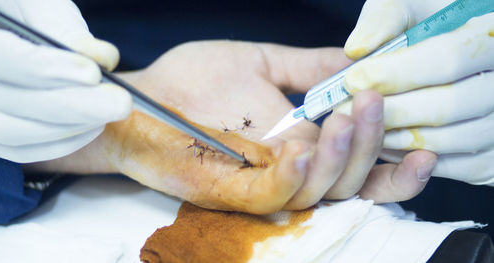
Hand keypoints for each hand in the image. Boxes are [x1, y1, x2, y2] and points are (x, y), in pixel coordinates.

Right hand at [0, 0, 130, 162]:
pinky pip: (17, 150)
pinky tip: (93, 126)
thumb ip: (63, 28)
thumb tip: (101, 58)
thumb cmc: (20, 9)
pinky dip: (59, 143)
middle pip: (4, 104)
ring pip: (9, 133)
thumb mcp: (37, 3)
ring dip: (68, 127)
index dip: (44, 69)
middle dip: (72, 107)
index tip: (92, 73)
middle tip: (121, 102)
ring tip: (111, 109)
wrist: (7, 29)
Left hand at [29, 41, 432, 211]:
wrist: (142, 96)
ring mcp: (259, 184)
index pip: (358, 168)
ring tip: (348, 115)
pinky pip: (272, 195)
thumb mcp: (262, 63)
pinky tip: (302, 148)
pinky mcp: (230, 191)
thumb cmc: (195, 81)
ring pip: (318, 192)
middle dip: (372, 148)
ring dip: (341, 157)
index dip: (394, 164)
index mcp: (302, 146)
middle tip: (375, 103)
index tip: (424, 144)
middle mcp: (288, 172)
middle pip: (349, 183)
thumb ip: (308, 67)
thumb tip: (355, 59)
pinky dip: (294, 176)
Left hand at [340, 0, 493, 185]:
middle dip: (389, 110)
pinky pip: (452, 168)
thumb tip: (356, 51)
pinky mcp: (492, 160)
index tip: (353, 79)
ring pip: (448, 141)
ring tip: (359, 126)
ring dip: (395, 137)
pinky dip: (411, 159)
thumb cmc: (432, 24)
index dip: (395, 73)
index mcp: (493, 37)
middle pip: (448, 107)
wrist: (460, 51)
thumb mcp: (412, 6)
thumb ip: (386, 20)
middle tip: (345, 110)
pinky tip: (382, 141)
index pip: (448, 59)